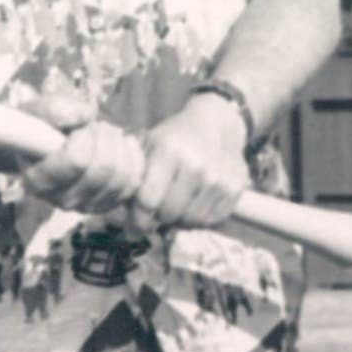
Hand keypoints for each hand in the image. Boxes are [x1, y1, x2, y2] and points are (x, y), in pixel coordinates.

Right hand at [12, 87, 152, 222]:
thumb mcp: (39, 111)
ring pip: (121, 177)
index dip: (86, 136)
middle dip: (105, 138)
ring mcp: (86, 206)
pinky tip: (124, 143)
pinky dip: (134, 159)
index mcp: (39, 181)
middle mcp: (62, 201)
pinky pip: (133, 183)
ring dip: (119, 146)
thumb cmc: (43, 128)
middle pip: (103, 169)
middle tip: (98, 125)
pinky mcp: (107, 205)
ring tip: (108, 133)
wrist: (50, 146)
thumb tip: (85, 115)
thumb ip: (55, 110)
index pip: (77, 160)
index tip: (81, 126)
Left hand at [130, 92, 251, 229]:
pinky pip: (211, 220)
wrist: (216, 124)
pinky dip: (199, 219)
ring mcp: (218, 178)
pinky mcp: (234, 188)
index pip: (147, 200)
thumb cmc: (174, 139)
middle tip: (154, 216)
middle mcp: (196, 165)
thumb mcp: (148, 146)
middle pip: (168, 214)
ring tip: (174, 208)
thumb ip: (133, 174)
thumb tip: (116, 210)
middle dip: (157, 219)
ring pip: (190, 221)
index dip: (137, 219)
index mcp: (169, 151)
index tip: (132, 228)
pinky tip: (193, 205)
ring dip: (179, 221)